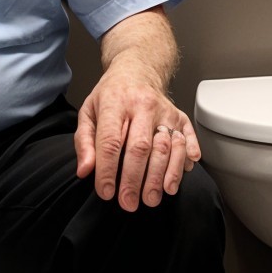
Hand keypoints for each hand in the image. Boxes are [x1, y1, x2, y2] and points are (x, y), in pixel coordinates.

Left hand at [74, 58, 200, 211]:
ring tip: (154, 197)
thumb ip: (84, 142)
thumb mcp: (89, 112)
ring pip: (167, 146)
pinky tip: (179, 175)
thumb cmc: (111, 95)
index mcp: (115, 103)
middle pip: (140, 147)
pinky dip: (185, 159)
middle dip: (134, 179)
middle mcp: (143, 105)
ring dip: (161, 176)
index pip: (110, 141)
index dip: (107, 169)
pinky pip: (187, 139)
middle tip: (129, 203)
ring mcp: (165, 111)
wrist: (138, 69)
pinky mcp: (180, 117)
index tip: (106, 192)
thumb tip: (85, 171)